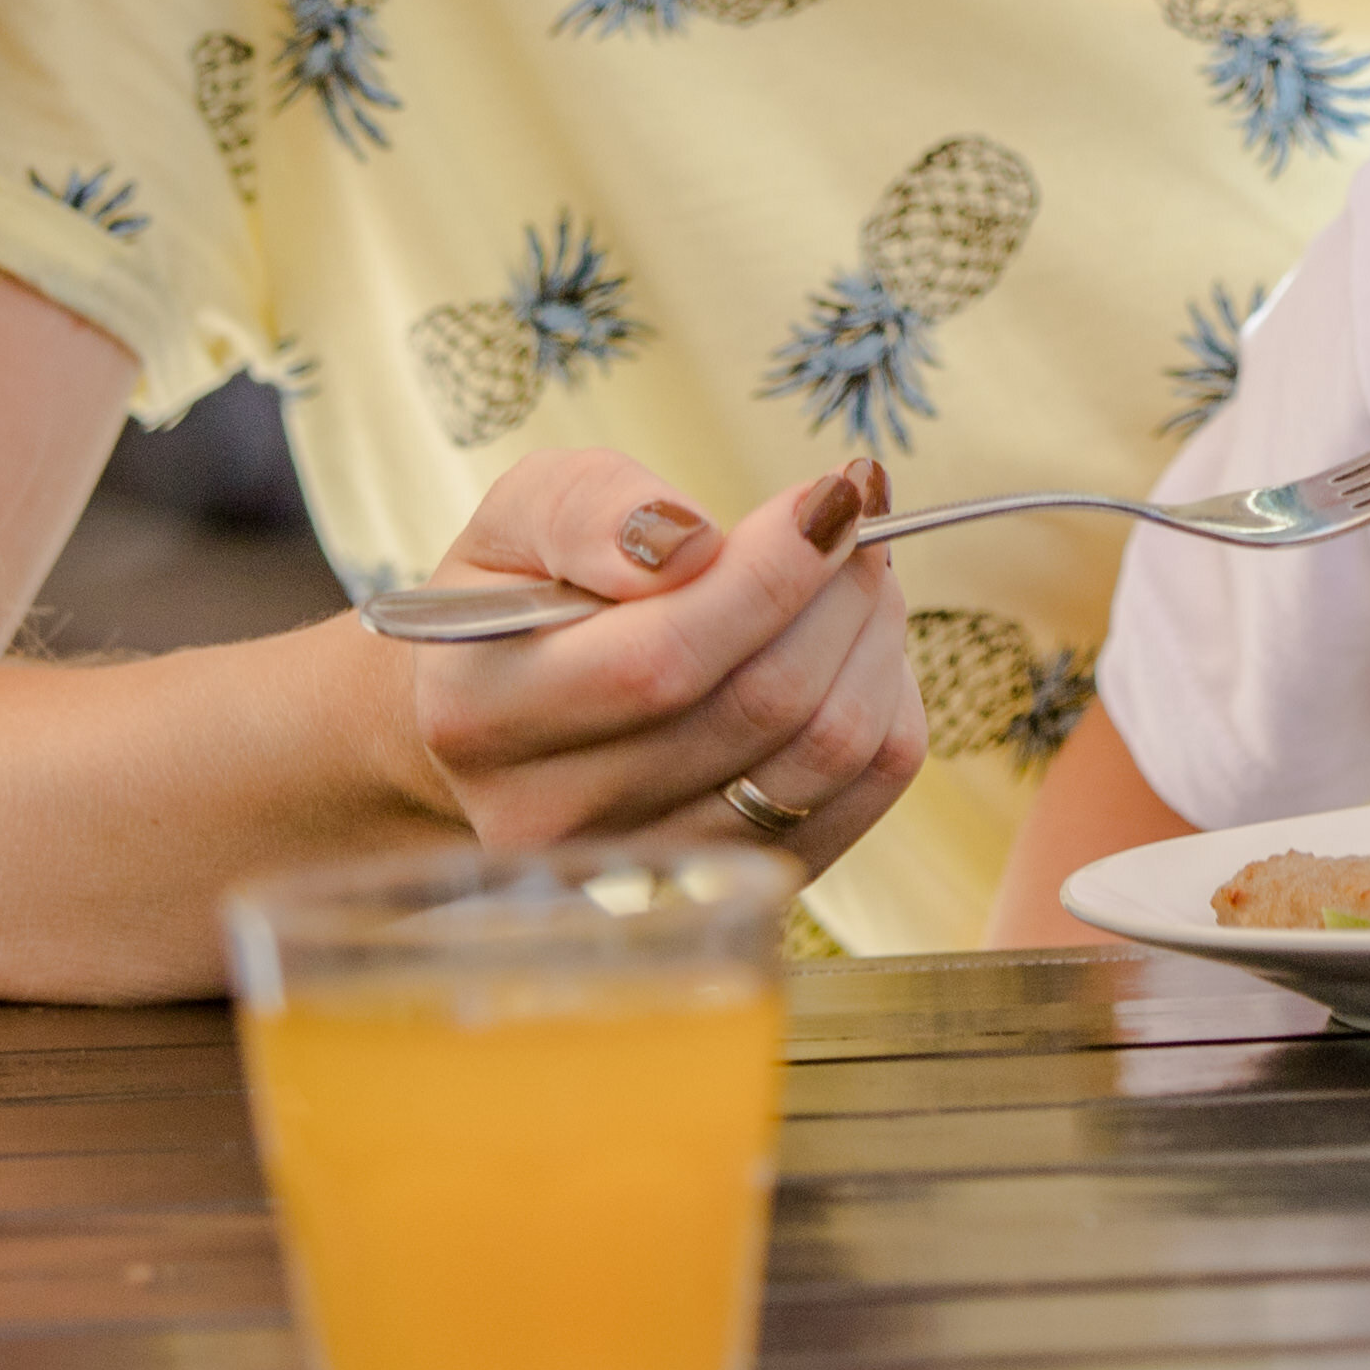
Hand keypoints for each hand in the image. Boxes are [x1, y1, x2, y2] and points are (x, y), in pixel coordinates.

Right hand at [391, 449, 926, 880]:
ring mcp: (647, 866)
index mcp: (479, 717)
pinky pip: (865, 788)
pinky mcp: (733, 877)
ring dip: (874, 636)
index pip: (660, 662)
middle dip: (840, 587)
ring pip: (828, 751)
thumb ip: (588, 509)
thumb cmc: (524, 600)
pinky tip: (857, 644)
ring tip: (856, 569)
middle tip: (850, 511)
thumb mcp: (521, 515)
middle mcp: (553, 818)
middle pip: (763, 706)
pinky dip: (890, 699)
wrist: (506, 713)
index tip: (832, 492)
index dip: (771, 572)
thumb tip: (685, 544)